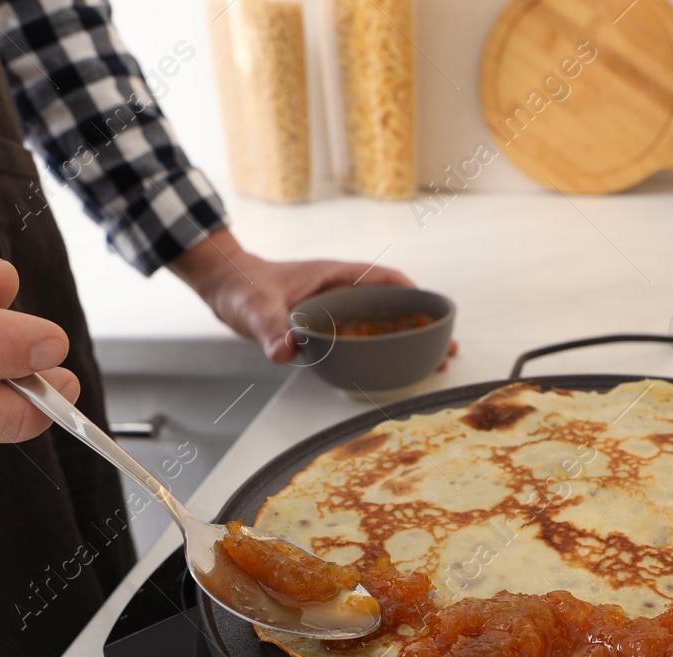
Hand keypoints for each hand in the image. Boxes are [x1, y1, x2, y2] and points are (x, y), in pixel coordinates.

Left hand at [171, 227, 457, 365]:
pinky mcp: (331, 320)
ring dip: (408, 338)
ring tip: (433, 361)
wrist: (226, 286)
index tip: (434, 315)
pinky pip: (367, 331)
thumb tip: (285, 351)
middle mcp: (342, 288)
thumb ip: (270, 330)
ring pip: (384, 319)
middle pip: (394, 303)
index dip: (414, 296)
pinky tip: (397, 364)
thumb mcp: (256, 309)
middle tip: (446, 349)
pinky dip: (386, 345)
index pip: (385, 280)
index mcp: (336, 276)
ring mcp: (338, 304)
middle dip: (422, 323)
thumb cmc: (243, 288)